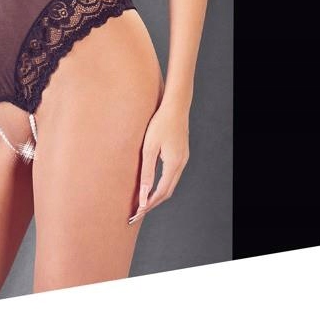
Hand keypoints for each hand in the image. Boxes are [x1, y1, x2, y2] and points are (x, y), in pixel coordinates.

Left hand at [128, 101, 189, 223]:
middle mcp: (181, 164)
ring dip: (157, 194)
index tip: (136, 214)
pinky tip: (152, 184)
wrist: (175, 106)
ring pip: (170, 184)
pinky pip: (172, 175)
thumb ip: (147, 172)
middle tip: (137, 212)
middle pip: (167, 191)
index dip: (148, 205)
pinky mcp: (181, 154)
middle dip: (152, 203)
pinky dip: (162, 184)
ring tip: (142, 201)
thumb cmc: (160, 123)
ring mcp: (183, 159)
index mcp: (173, 164)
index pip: (160, 193)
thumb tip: (143, 195)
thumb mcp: (149, 147)